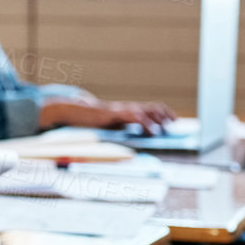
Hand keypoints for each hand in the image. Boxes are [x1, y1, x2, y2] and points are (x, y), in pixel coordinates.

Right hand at [41, 98, 176, 134]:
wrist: (71, 112)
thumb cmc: (89, 121)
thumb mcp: (109, 124)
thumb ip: (121, 126)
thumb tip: (136, 137)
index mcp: (125, 109)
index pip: (149, 107)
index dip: (163, 112)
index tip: (173, 120)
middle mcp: (125, 107)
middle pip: (151, 107)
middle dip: (164, 115)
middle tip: (173, 123)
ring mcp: (120, 109)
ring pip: (145, 110)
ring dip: (158, 119)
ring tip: (166, 128)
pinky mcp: (114, 113)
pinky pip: (134, 116)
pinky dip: (146, 123)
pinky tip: (152, 131)